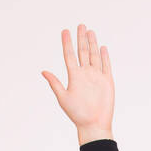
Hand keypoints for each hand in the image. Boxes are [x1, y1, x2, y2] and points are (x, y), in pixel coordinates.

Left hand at [42, 23, 114, 140]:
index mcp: (74, 76)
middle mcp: (85, 74)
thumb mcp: (63, 98)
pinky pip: (106, 66)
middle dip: (81, 38)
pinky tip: (102, 47)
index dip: (67, 43)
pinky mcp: (107, 81)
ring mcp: (96, 77)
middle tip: (80, 25)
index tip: (65, 31)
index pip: (70, 55)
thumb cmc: (77, 114)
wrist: (94, 125)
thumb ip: (55, 84)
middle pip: (83, 52)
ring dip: (92, 44)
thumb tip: (43, 71)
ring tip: (90, 31)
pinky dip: (104, 57)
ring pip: (94, 56)